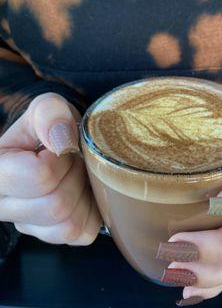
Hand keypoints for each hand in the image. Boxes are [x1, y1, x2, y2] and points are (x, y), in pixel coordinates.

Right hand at [0, 93, 101, 244]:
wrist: (56, 143)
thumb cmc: (48, 126)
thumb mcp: (47, 107)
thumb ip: (49, 114)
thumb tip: (61, 142)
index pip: (39, 177)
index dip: (61, 159)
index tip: (61, 146)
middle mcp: (2, 205)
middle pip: (57, 205)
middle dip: (75, 176)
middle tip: (73, 160)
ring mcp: (26, 224)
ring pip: (69, 224)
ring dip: (84, 194)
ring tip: (76, 174)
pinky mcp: (50, 235)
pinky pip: (82, 232)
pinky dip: (91, 211)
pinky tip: (81, 191)